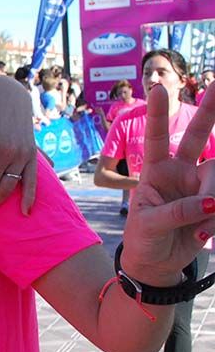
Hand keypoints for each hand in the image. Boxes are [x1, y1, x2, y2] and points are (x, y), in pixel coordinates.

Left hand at [122, 86, 214, 284]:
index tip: (158, 88)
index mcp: (155, 171)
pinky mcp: (214, 204)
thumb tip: (211, 203)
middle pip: (197, 138)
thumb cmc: (144, 239)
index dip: (159, 114)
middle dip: (209, 111)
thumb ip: (177, 211)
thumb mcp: (149, 225)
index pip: (156, 138)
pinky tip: (203, 236)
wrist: (155, 263)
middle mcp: (179, 172)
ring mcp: (200, 185)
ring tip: (200, 232)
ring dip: (213, 206)